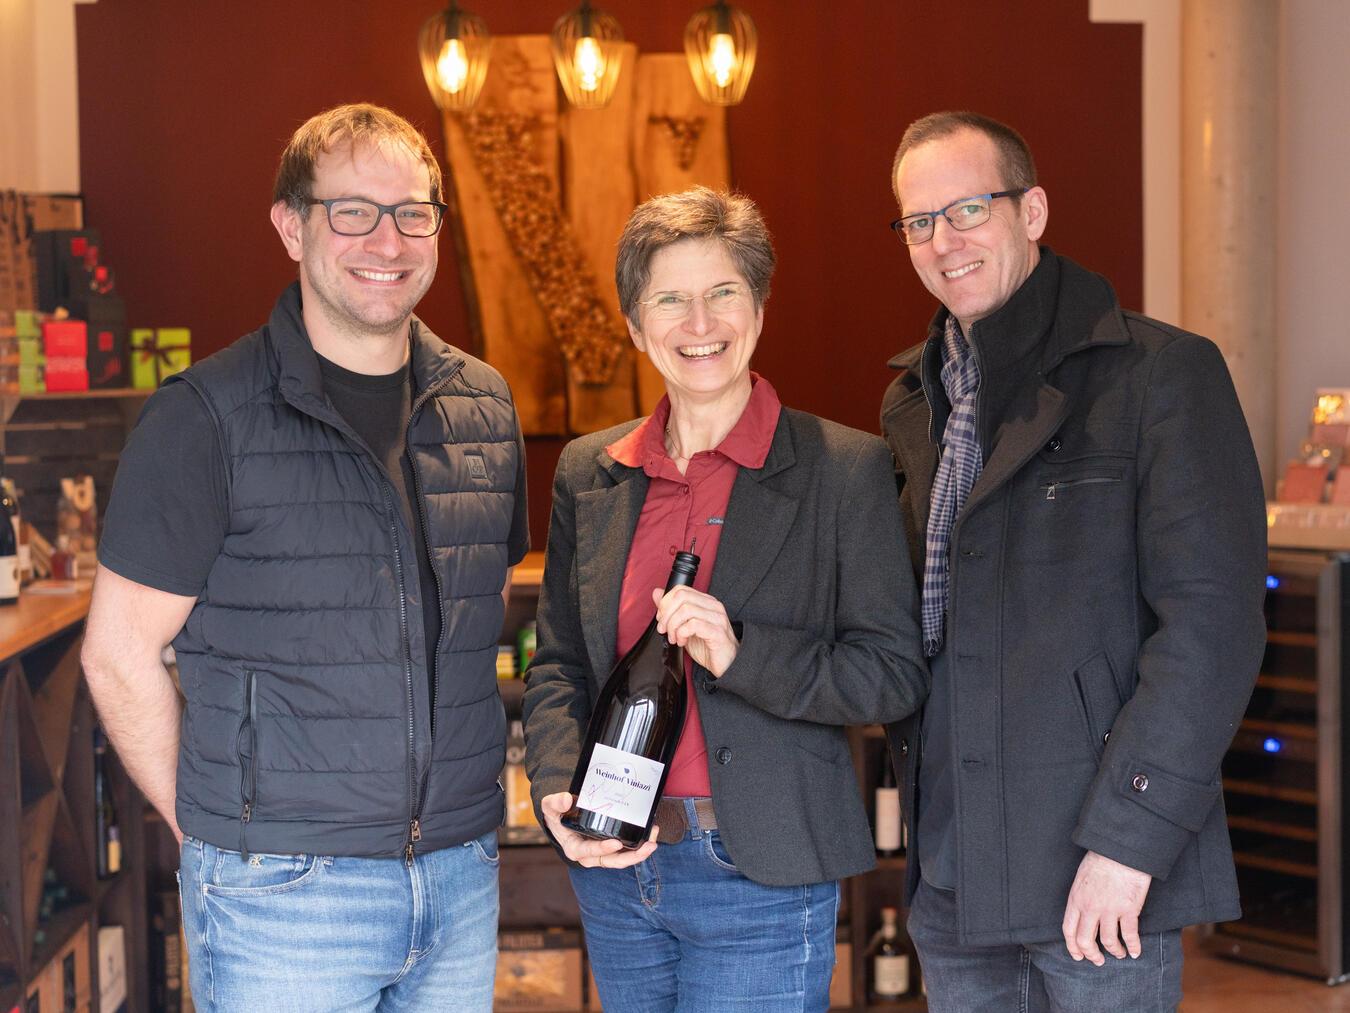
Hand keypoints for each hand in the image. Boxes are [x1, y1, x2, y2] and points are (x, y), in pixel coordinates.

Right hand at [539, 792, 657, 868]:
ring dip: (640, 853)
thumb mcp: (550, 807)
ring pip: (623, 859)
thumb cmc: (557, 815)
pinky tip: (651, 834)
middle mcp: (590, 856)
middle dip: (632, 857)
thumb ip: (555, 803)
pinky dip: (639, 845)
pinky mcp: (612, 847)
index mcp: (574, 848)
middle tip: (649, 846)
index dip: (603, 849)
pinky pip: (626, 851)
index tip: (616, 843)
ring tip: (654, 841)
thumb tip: (566, 799)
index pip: (590, 852)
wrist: (563, 818)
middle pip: (613, 861)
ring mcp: (603, 852)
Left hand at [652, 586, 739, 677]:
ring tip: (674, 638)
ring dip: (673, 626)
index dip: (665, 603)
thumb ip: (671, 609)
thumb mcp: (684, 626)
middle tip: (664, 629)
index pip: (681, 589)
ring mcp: (717, 618)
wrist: (725, 664)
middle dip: (666, 614)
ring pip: (686, 610)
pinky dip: (682, 633)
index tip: (661, 618)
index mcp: (705, 602)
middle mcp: (713, 606)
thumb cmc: (707, 646)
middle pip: (681, 597)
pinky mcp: (718, 632)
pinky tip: (682, 641)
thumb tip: (657, 593)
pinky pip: (694, 625)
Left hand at [1062, 850, 1152, 964]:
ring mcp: (1109, 909)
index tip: (1078, 955)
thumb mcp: (1081, 877)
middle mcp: (1090, 907)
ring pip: (1108, 941)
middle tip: (1098, 960)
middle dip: (1091, 955)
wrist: (1119, 850)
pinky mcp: (1128, 909)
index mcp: (1076, 899)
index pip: (1069, 930)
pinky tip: (1135, 951)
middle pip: (1085, 940)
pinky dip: (1133, 946)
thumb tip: (1083, 911)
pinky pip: (1130, 935)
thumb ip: (1081, 896)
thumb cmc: (1101, 858)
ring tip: (1119, 954)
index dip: (1073, 946)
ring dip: (1114, 951)